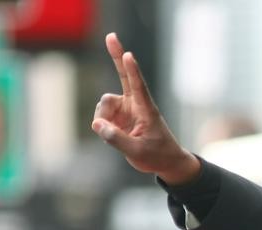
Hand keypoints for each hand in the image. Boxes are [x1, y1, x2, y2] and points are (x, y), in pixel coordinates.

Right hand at [91, 33, 200, 184]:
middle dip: (116, 56)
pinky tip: (113, 137)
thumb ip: (117, 139)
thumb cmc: (157, 156)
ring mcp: (125, 109)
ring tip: (115, 136)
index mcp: (147, 110)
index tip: (129, 56)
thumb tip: (97, 125)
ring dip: (103, 119)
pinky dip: (102, 127)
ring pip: (103, 106)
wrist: (164, 162)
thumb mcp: (138, 152)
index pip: (138, 87)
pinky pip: (101, 118)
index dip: (132, 71)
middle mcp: (135, 105)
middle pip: (122, 76)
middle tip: (111, 35)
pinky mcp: (117, 117)